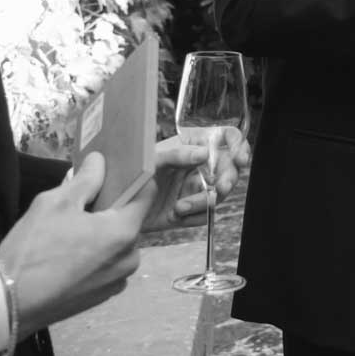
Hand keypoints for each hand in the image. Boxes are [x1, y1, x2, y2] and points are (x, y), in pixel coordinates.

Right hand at [0, 153, 147, 338]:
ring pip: (117, 245)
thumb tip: (100, 161)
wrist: (8, 305)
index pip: (145, 193)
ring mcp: (117, 281)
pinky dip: (94, 256)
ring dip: (100, 234)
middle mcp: (130, 258)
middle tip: (80, 204)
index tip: (114, 171)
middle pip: (129, 221)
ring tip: (68, 232)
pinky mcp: (102, 296)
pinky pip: (106, 266)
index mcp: (124, 232)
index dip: (132, 178)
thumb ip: (86, 180)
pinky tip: (66, 256)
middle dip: (109, 209)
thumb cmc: (33, 250)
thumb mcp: (55, 203)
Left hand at [137, 132, 251, 232]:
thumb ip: (177, 153)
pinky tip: (176, 214)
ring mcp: (195, 189)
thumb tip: (204, 153)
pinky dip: (193, 216)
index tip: (240, 158)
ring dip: (204, 202)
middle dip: (227, 180)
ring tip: (181, 206)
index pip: (225, 139)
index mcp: (191, 146)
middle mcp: (198, 166)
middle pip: (229, 169)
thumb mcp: (151, 159)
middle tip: (218, 188)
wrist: (115, 208)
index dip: (238, 146)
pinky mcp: (190, 211)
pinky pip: (205, 215)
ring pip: (218, 195)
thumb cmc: (129, 175)